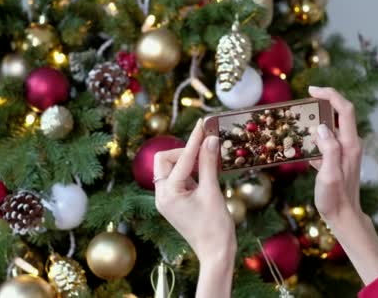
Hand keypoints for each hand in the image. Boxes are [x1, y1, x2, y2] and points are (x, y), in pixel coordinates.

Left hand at [153, 119, 236, 263]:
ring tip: (208, 165)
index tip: (203, 124)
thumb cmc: (215, 226)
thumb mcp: (212, 192)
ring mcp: (166, 200)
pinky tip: (205, 174)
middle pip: (165, 159)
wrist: (215, 253)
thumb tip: (210, 139)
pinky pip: (177, 179)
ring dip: (187, 162)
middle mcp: (162, 195)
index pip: (181, 158)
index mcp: (168, 193)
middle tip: (205, 152)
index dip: (194, 140)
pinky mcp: (174, 203)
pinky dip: (189, 172)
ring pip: (170, 168)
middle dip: (184, 152)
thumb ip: (209, 164)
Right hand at [308, 86, 363, 223]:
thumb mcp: (329, 175)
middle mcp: (350, 144)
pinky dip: (315, 136)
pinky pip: (327, 140)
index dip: (330, 94)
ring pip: (333, 126)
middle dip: (324, 102)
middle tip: (305, 102)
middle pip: (341, 113)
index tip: (312, 90)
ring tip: (300, 121)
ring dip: (318, 118)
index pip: (344, 109)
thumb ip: (328, 150)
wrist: (344, 217)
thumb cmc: (335, 199)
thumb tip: (321, 127)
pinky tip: (302, 145)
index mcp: (349, 145)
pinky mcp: (338, 159)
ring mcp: (345, 151)